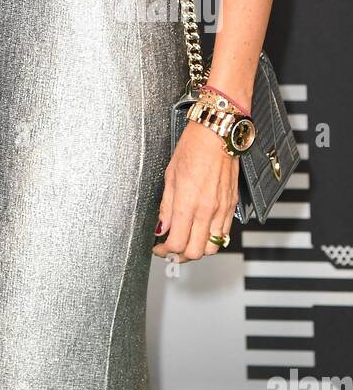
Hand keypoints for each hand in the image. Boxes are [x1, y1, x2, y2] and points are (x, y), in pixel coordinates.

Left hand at [152, 120, 238, 261]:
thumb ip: (166, 206)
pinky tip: (200, 231)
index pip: (176, 242)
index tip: (157, 247)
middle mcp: (207, 210)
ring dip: (197, 250)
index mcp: (188, 202)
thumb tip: (161, 228)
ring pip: (212, 247)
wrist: (218, 134)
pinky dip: (211, 239)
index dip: (164, 250)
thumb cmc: (193, 148)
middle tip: (169, 249)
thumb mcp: (170, 175)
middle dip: (179, 255)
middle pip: (195, 252)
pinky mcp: (232, 206)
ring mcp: (222, 210)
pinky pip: (223, 234)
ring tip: (185, 242)